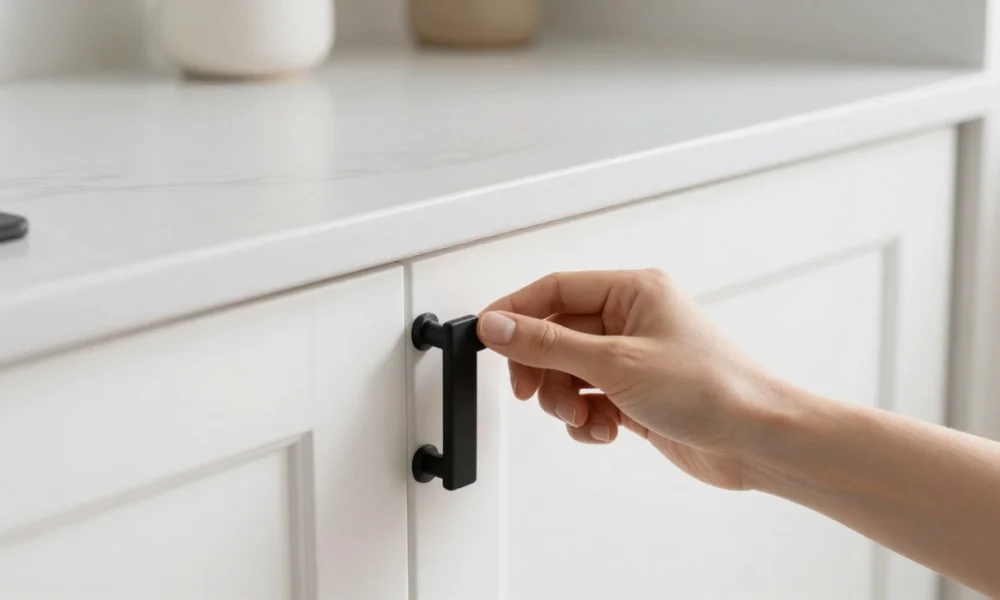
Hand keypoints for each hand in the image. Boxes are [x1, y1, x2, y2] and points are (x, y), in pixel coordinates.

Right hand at [477, 269, 780, 490]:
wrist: (757, 440)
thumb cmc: (712, 389)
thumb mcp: (616, 363)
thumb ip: (549, 345)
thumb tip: (500, 325)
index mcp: (633, 291)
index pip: (555, 289)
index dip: (516, 311)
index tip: (487, 335)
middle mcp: (632, 319)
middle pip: (557, 334)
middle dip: (543, 369)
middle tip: (531, 392)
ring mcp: (633, 358)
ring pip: (569, 371)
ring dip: (566, 399)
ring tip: (585, 417)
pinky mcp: (636, 393)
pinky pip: (589, 399)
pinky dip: (588, 419)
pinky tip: (607, 429)